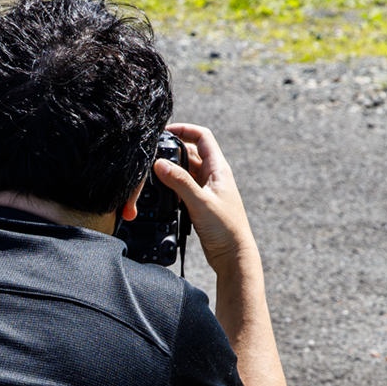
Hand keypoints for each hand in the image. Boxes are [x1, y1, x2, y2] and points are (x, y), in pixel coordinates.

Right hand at [153, 123, 252, 275]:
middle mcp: (213, 176)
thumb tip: (159, 164)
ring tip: (154, 174)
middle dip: (172, 151)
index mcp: (218, 169)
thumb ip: (179, 182)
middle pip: (190, 153)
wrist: (232, 256)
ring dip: (171, 171)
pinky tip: (162, 193)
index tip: (166, 131)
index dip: (185, 129)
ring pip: (184, 171)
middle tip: (153, 155)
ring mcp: (206, 190)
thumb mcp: (200, 202)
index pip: (202, 137)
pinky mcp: (199, 204)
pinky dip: (171, 187)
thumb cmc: (225, 229)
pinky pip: (183, 188)